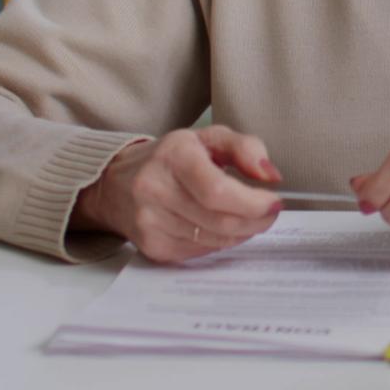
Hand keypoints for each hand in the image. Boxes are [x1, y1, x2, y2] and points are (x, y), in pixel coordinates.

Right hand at [70, 125, 283, 262]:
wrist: (115, 183)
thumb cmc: (170, 158)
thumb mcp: (208, 138)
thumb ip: (245, 148)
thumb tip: (271, 176)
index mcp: (173, 157)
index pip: (217, 191)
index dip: (253, 202)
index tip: (274, 201)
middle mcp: (155, 190)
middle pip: (220, 220)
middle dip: (256, 220)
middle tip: (270, 212)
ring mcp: (150, 223)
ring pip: (215, 239)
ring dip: (243, 232)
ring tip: (249, 217)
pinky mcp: (152, 247)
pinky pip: (201, 251)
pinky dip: (221, 241)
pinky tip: (221, 226)